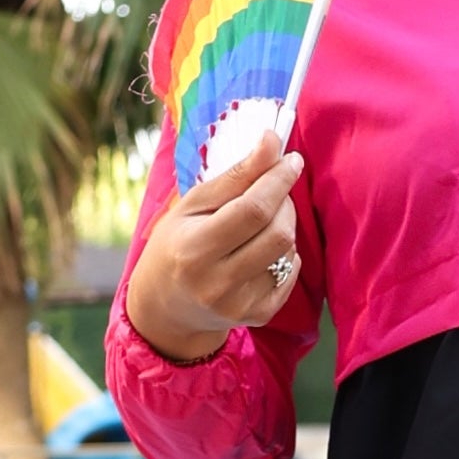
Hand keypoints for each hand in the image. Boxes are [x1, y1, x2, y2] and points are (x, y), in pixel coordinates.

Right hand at [123, 104, 306, 366]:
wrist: (166, 306)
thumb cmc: (176, 244)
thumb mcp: (192, 205)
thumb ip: (234, 176)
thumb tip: (273, 142)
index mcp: (194, 249)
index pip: (252, 210)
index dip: (278, 181)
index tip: (292, 160)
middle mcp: (217, 283)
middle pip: (278, 232)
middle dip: (284, 201)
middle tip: (272, 190)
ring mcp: (240, 304)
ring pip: (288, 252)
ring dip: (285, 225)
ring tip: (263, 219)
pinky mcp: (258, 316)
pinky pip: (290, 274)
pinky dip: (285, 253)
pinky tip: (263, 249)